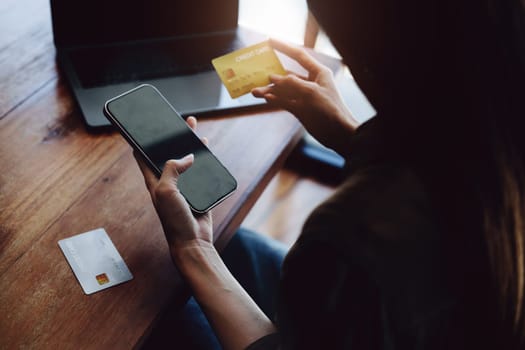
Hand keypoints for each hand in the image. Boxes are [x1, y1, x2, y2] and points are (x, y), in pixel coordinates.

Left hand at [134, 116, 212, 255]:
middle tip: (177, 122)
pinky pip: (200, 171)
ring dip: (190, 146)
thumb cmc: (174, 220)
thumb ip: (171, 169)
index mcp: (154, 180)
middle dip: (171, 138)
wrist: (193, 241)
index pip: (143, 156)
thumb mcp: (166, 191)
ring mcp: (183, 186)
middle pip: (168, 154)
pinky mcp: (197, 191)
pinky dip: (203, 160)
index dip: (142, 141)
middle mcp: (167, 182)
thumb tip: (186, 157)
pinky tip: (206, 151)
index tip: (142, 126)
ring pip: (186, 160)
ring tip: (193, 130)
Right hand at [252, 39, 358, 155]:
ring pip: (283, 90)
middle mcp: (311, 82)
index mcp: (318, 73)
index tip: (269, 41)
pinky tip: (264, 97)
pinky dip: (274, 99)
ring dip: (270, 90)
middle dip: (271, 74)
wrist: (339, 134)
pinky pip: (284, 101)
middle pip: (287, 74)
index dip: (284, 47)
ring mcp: (304, 96)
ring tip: (254, 92)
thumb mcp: (310, 92)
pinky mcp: (300, 109)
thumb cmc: (330, 109)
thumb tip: (272, 77)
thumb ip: (291, 83)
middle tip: (255, 73)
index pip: (299, 56)